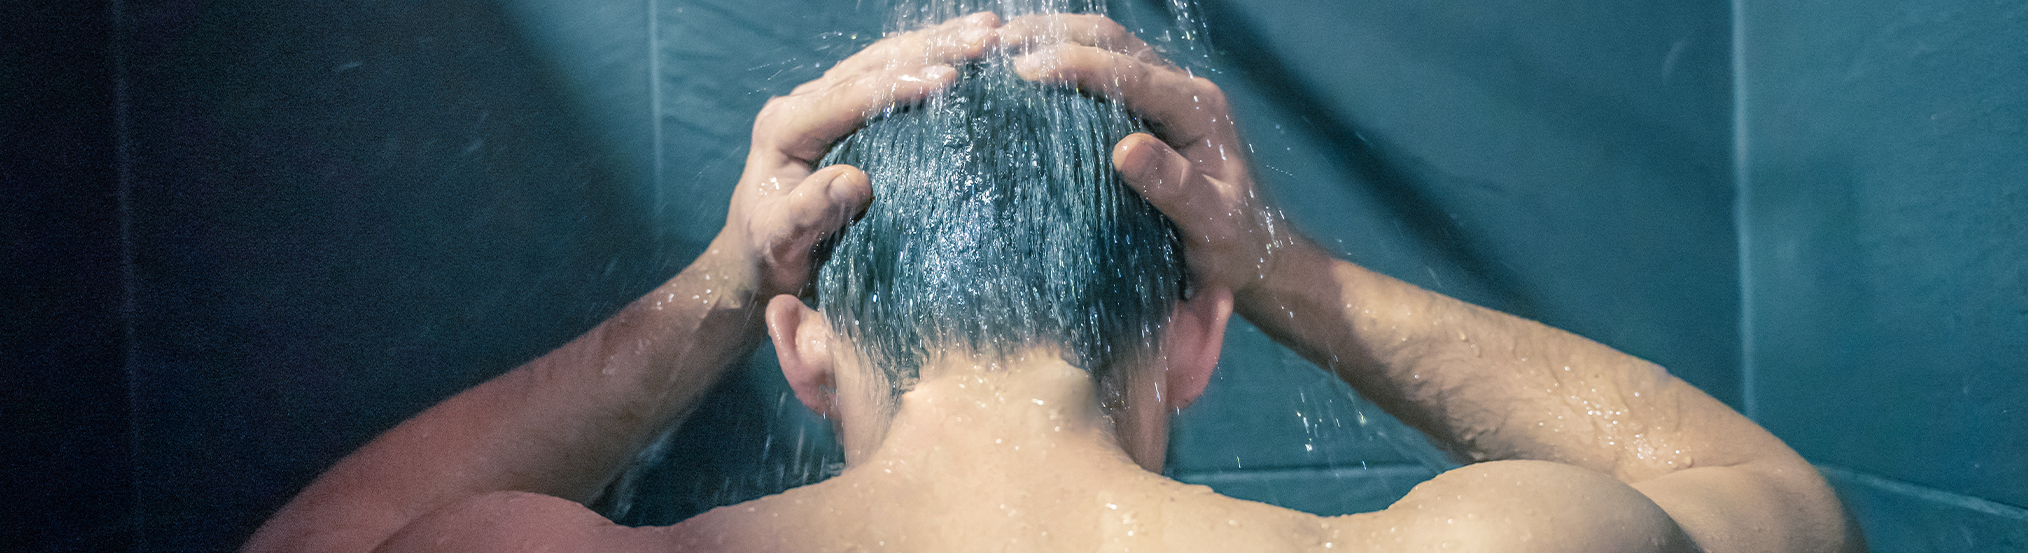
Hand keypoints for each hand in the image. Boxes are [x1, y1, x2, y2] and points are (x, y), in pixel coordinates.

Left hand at [722, 12, 1001, 297]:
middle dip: (931, 48)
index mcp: (785, 126)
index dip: (899, 85)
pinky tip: (967, 50)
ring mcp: (824, 102)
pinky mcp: (844, 111)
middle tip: (988, 37)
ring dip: (937, 42)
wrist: (757, 256)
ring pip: (885, 60)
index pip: (849, 96)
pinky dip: (929, 59)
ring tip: (991, 28)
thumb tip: (856, 182)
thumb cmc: (770, 254)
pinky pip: (888, 75)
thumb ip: (810, 211)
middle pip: (873, 65)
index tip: (948, 78)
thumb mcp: (782, 241)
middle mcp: (803, 103)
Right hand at [999, 14, 1293, 295]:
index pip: (1131, 73)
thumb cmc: (1232, 245)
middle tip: (997, 44)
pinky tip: (1025, 74)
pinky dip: (1063, 63)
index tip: (1024, 71)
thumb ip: (1175, 187)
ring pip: (1106, 46)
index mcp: (1199, 108)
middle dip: (1054, 35)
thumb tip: (1125, 150)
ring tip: (999, 46)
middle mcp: (1183, 90)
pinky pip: (1103, 72)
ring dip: (1054, 39)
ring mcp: (1166, 94)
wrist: (1254, 252)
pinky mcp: (1148, 110)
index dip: (1076, 65)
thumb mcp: (1210, 224)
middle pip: (1113, 40)